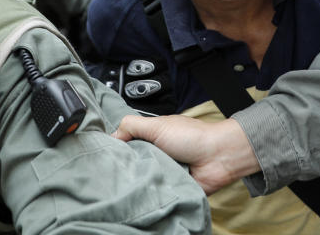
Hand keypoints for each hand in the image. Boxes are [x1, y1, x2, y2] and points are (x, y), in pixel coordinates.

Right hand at [113, 115, 258, 194]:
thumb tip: (111, 136)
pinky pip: (154, 194)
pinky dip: (150, 194)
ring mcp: (163, 172)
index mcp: (151, 137)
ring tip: (123, 186)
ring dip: (136, 182)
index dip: (115, 149)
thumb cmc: (191, 137)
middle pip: (131, 164)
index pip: (126, 144)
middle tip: (109, 175)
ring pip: (140, 180)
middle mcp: (155, 154)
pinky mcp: (170, 189)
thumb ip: (132, 126)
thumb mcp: (157, 125)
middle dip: (123, 168)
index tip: (100, 156)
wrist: (218, 157)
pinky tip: (140, 195)